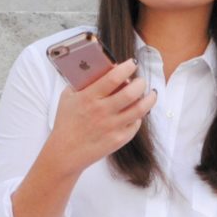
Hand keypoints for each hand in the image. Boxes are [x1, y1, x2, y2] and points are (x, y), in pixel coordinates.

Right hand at [48, 57, 156, 174]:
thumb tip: (101, 68)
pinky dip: (139, 116)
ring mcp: (112, 127)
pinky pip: (136, 124)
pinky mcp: (118, 139)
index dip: (127, 68)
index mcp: (89, 97)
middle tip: (141, 81)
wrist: (65, 152)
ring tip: (151, 94)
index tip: (132, 64)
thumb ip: (82, 82)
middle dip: (141, 83)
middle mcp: (102, 111)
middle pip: (131, 92)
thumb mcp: (68, 97)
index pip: (113, 77)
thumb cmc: (66, 122)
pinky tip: (138, 112)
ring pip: (139, 109)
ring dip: (149, 99)